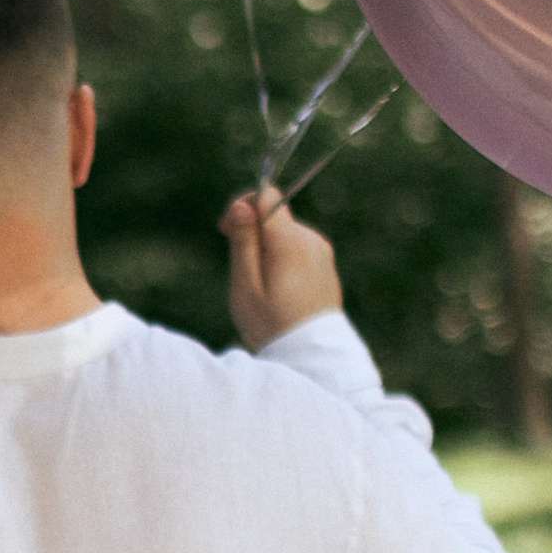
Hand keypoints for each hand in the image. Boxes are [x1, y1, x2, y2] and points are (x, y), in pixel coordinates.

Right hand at [222, 186, 343, 348]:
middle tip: (241, 272)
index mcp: (290, 242)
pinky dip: (283, 260)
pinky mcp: (326, 265)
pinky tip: (279, 291)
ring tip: (262, 288)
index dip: (242, 205)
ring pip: (285, 234)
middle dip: (252, 233)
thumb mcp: (245, 285)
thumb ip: (243, 241)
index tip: (225, 229)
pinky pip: (298, 250)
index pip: (267, 195)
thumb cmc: (271, 325)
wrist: (312, 357)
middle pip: (274, 216)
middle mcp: (311, 240)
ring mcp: (322, 252)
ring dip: (267, 249)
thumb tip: (241, 205)